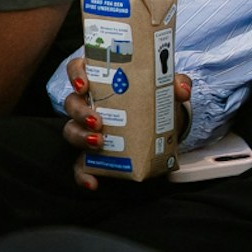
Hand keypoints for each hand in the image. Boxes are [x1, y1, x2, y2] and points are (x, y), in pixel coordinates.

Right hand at [64, 59, 192, 188]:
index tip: (84, 83)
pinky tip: (92, 182)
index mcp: (102, 80)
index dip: (76, 73)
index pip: (78, 69)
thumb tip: (181, 90)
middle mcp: (90, 103)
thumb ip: (176, 82)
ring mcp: (88, 129)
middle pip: (71, 103)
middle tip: (98, 121)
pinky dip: (83, 175)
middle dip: (81, 112)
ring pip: (71, 131)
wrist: (165, 126)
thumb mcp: (167, 88)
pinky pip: (80, 166)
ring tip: (99, 143)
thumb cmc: (156, 99)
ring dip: (81, 137)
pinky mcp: (93, 154)